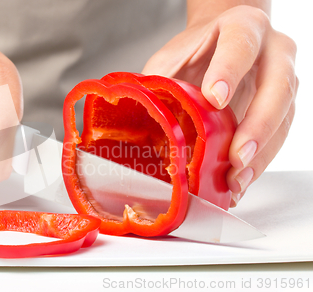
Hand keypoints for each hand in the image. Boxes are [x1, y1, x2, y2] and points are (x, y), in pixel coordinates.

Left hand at [142, 5, 297, 206]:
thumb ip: (160, 82)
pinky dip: (259, 163)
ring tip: (235, 180)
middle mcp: (273, 51)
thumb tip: (137, 120)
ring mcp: (284, 80)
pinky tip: (239, 181)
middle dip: (257, 126)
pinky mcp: (283, 107)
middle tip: (234, 156)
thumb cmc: (196, 51)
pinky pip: (278, 137)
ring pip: (283, 118)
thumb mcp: (172, 58)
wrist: (221, 44)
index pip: (240, 45)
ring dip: (261, 154)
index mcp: (242, 28)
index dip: (228, 71)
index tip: (215, 98)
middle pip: (277, 87)